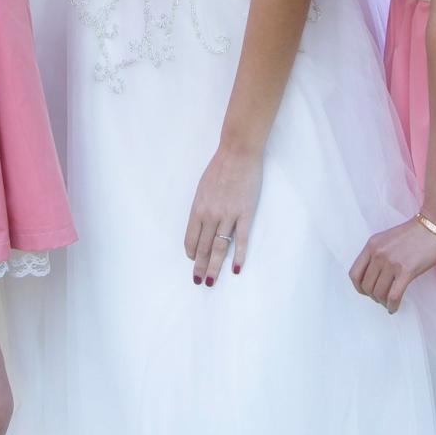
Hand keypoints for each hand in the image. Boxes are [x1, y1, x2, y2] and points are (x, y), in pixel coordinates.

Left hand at [185, 146, 260, 286]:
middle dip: (200, 266)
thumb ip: (202, 206)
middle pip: (203, 247)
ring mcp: (228, 215)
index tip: (192, 261)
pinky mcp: (245, 213)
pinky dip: (238, 256)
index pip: (191, 238)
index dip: (191, 253)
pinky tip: (236, 268)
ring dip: (214, 266)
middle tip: (198, 281)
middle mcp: (210, 215)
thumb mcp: (203, 188)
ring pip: (219, 247)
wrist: (238, 153)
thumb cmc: (220, 167)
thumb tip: (202, 222)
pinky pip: (241, 239)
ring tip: (211, 281)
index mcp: (198, 208)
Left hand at [349, 215, 435, 313]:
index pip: (354, 273)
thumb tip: (374, 275)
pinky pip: (393, 295)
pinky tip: (394, 308)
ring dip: (382, 301)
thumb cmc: (415, 232)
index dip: (359, 287)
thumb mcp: (387, 238)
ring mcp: (391, 262)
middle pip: (366, 286)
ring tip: (388, 303)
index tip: (366, 292)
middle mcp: (378, 254)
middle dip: (372, 296)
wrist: (435, 225)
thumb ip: (377, 253)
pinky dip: (392, 305)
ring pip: (378, 292)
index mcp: (372, 245)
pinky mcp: (406, 271)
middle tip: (380, 298)